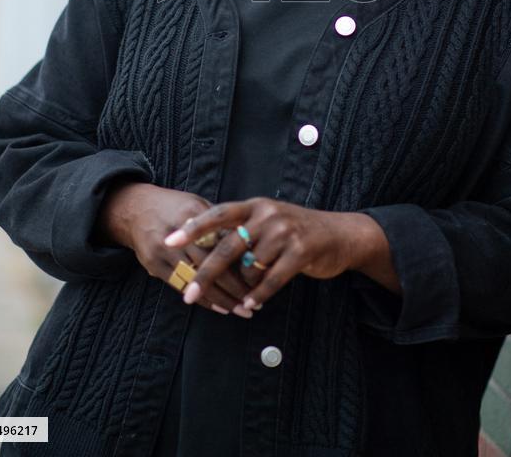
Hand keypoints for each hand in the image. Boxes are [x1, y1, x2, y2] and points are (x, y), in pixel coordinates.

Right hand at [95, 181, 256, 316]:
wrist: (135, 209)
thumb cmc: (175, 206)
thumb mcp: (197, 204)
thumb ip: (219, 223)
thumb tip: (248, 243)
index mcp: (191, 214)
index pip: (221, 243)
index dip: (241, 263)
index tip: (261, 277)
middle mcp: (176, 235)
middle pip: (210, 266)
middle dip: (234, 288)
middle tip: (254, 304)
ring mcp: (162, 252)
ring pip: (196, 281)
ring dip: (220, 300)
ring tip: (241, 310)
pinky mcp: (153, 266)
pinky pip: (181, 287)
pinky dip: (202, 299)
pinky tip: (219, 307)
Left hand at [163, 197, 359, 310]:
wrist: (340, 235)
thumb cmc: (296, 232)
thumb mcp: (268, 223)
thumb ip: (242, 232)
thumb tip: (205, 250)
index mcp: (255, 206)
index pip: (217, 213)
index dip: (193, 227)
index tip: (170, 240)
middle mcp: (267, 215)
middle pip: (227, 246)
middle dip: (206, 273)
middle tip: (188, 294)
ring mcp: (284, 231)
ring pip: (249, 267)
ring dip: (242, 287)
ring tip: (241, 298)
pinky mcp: (300, 250)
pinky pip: (270, 279)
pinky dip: (258, 295)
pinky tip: (251, 304)